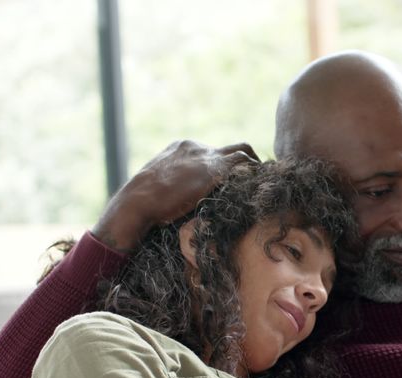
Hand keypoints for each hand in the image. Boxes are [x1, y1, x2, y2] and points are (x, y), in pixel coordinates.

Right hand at [92, 140, 259, 251]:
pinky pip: (244, 161)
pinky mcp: (214, 167)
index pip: (211, 152)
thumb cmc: (143, 205)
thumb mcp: (159, 191)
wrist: (138, 202)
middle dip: (244, 162)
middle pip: (229, 149)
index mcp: (179, 149)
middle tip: (254, 180)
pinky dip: (255, 171)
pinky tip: (260, 186)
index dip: (225, 166)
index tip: (234, 182)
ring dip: (254, 166)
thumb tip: (178, 207)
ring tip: (263, 183)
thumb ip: (173, 190)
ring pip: (242, 150)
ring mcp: (205, 155)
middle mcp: (194, 146)